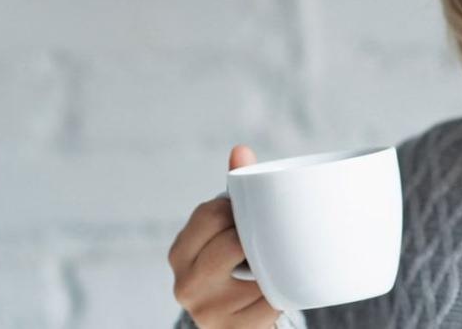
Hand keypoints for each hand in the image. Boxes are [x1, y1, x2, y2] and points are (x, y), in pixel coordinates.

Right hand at [169, 145, 278, 328]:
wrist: (234, 323)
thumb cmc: (231, 264)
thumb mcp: (224, 231)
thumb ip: (233, 193)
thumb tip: (240, 149)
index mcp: (179, 252)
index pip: (211, 214)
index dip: (237, 209)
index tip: (249, 213)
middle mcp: (185, 284)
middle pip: (232, 242)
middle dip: (255, 236)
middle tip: (268, 236)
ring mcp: (209, 311)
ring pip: (257, 271)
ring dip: (273, 263)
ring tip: (274, 261)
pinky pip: (272, 301)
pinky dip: (282, 291)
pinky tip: (279, 287)